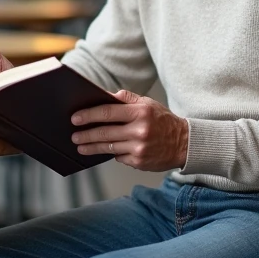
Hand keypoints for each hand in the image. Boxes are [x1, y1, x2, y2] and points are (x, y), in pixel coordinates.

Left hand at [71, 90, 188, 171]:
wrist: (184, 143)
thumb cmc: (163, 120)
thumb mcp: (148, 103)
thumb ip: (126, 99)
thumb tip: (104, 95)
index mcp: (140, 112)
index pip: (108, 112)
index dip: (89, 115)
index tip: (75, 118)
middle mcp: (140, 130)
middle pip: (105, 133)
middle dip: (86, 135)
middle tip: (74, 136)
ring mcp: (139, 148)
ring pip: (109, 148)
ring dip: (92, 147)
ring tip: (81, 147)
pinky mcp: (139, 162)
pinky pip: (119, 158)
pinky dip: (113, 154)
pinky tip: (106, 151)